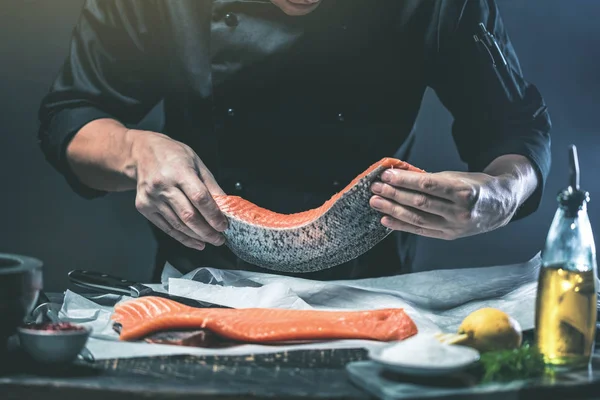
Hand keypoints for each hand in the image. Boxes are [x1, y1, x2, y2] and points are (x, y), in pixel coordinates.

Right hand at [129, 130, 227, 249]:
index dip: (213, 215)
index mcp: (179, 172)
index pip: (199, 198)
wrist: (142, 152)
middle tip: (219, 239)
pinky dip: (182, 237)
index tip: (224, 225)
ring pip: (178, 225)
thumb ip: (211, 186)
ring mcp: (151, 198)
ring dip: (197, 236)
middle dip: (207, 231)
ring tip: (210, 240)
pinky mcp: (144, 207)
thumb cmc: (172, 155)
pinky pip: (166, 227)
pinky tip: (195, 241)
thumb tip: (226, 207)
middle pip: (188, 216)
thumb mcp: (197, 163)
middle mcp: (163, 186)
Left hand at [369, 169, 518, 239]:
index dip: (404, 180)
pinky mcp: (449, 236)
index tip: (387, 175)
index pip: (428, 186)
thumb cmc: (474, 186)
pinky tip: (386, 219)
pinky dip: (402, 225)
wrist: (500, 206)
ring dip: (393, 210)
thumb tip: (398, 176)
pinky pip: (421, 231)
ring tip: (375, 202)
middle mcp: (460, 212)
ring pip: (418, 218)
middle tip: (375, 188)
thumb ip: (430, 179)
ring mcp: (455, 227)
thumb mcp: (457, 176)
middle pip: (420, 203)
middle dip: (394, 194)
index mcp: (464, 191)